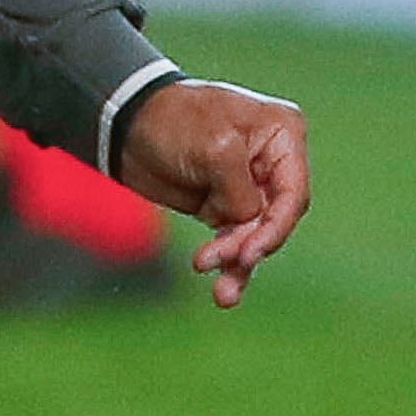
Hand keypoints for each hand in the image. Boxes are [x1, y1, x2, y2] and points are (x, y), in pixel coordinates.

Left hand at [113, 79, 311, 307]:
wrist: (121, 121)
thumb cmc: (172, 119)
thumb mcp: (214, 147)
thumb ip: (240, 191)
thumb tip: (248, 225)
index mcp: (282, 135)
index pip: (294, 193)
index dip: (276, 227)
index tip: (251, 253)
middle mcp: (271, 163)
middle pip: (274, 219)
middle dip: (248, 246)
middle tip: (218, 261)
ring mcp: (247, 186)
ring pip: (253, 236)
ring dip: (238, 264)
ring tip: (223, 295)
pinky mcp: (221, 205)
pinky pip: (232, 240)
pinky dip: (226, 262)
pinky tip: (222, 291)